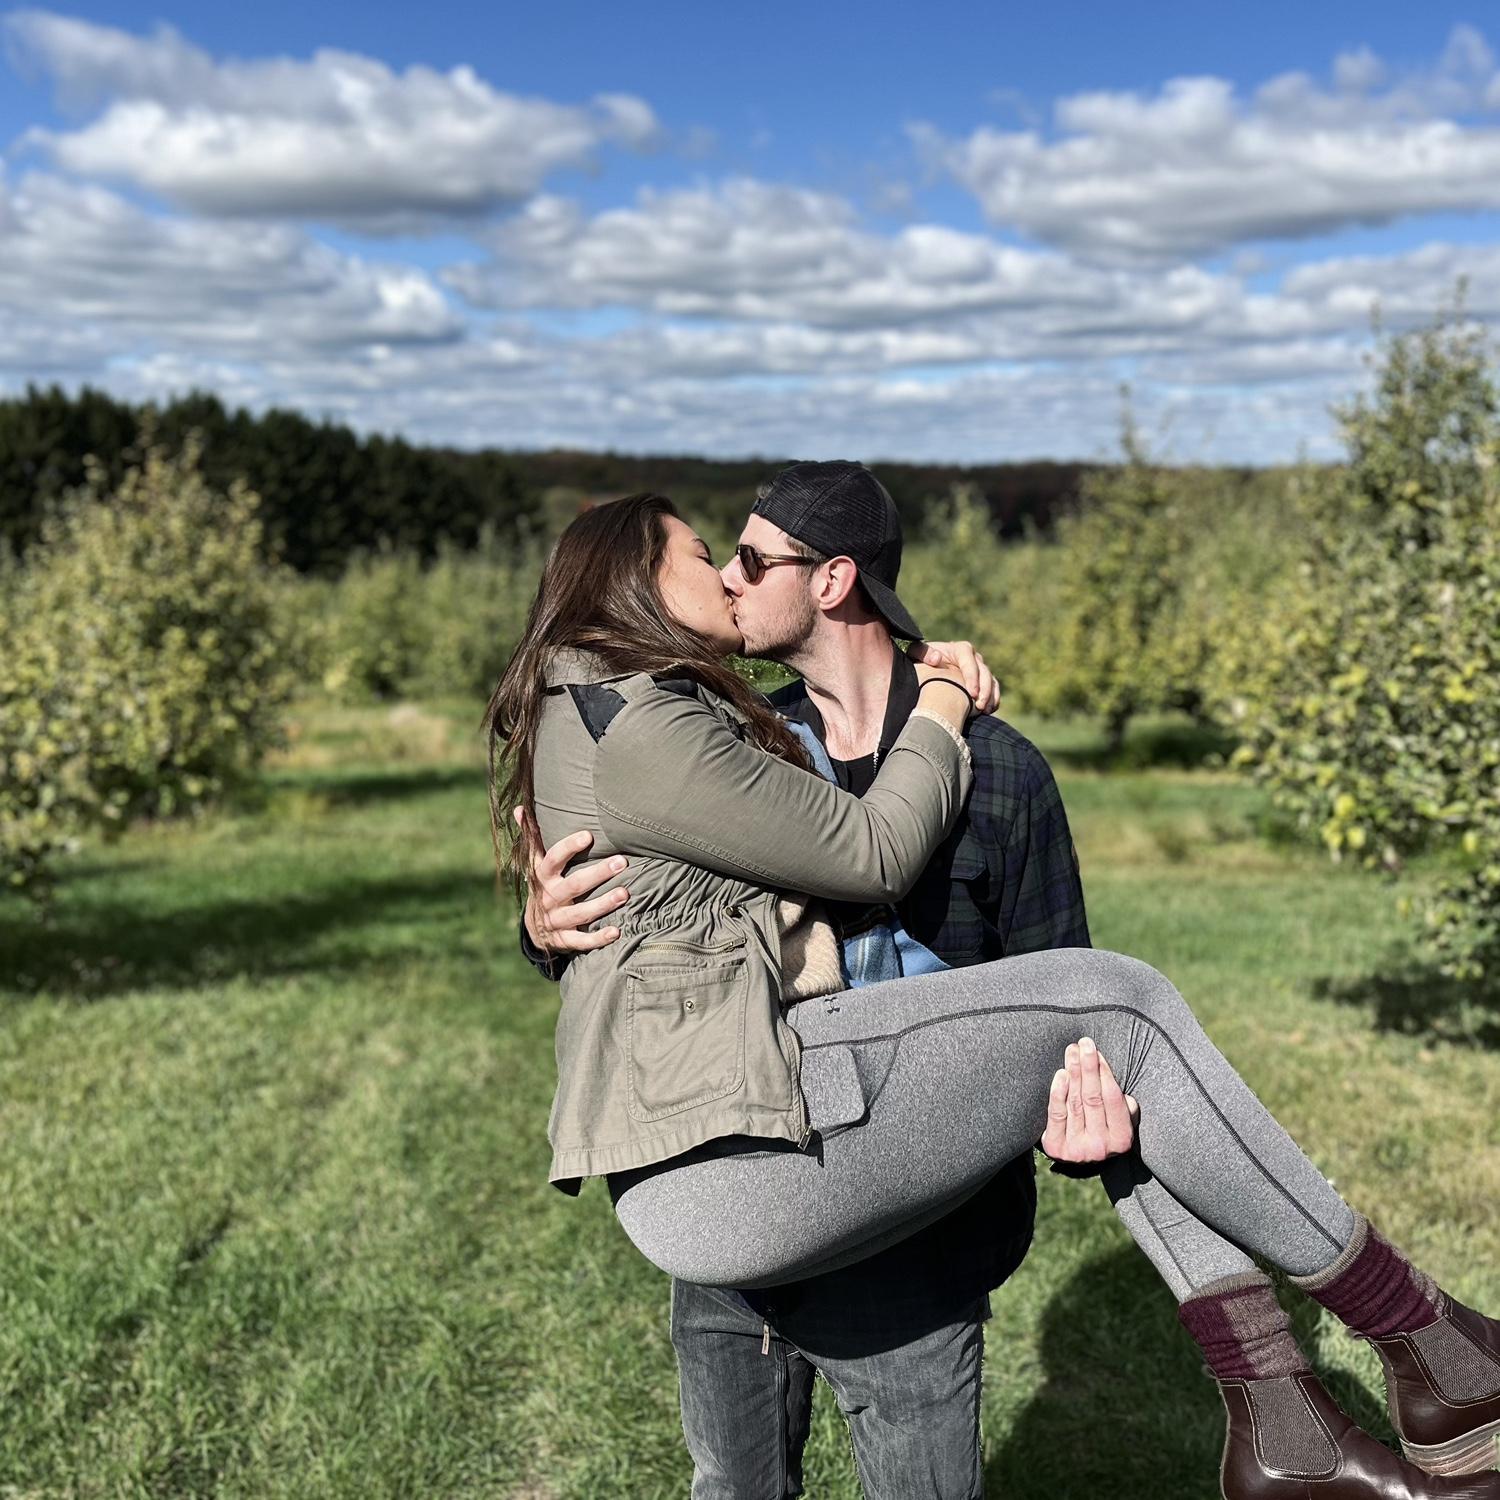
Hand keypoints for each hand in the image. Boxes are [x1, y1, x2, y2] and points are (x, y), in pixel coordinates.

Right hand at [514, 807, 628, 953]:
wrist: (535, 927)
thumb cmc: (544, 885)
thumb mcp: (534, 863)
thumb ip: (531, 837)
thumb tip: (519, 808)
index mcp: (542, 877)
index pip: (552, 859)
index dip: (568, 848)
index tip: (588, 835)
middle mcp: (549, 898)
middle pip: (573, 885)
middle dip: (598, 873)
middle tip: (622, 862)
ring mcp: (556, 920)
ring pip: (579, 914)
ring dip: (603, 904)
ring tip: (625, 894)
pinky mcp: (564, 940)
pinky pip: (581, 941)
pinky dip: (598, 938)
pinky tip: (616, 931)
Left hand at [909, 640, 999, 713]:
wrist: (928, 669)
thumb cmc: (921, 660)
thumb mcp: (917, 653)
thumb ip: (923, 652)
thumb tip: (936, 659)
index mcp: (960, 649)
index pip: (970, 661)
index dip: (973, 677)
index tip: (972, 693)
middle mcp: (973, 658)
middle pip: (984, 672)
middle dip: (984, 689)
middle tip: (980, 706)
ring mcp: (979, 670)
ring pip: (991, 681)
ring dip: (990, 696)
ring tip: (985, 710)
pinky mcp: (982, 682)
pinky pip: (993, 690)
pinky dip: (993, 699)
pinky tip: (989, 711)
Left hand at [1039, 1036, 1138, 1165]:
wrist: (1081, 1156)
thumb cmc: (1104, 1127)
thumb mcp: (1122, 1120)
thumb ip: (1124, 1106)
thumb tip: (1117, 1087)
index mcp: (1122, 1139)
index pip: (1113, 1099)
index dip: (1104, 1073)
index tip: (1097, 1051)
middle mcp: (1100, 1146)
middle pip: (1093, 1098)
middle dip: (1088, 1067)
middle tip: (1084, 1043)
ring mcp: (1077, 1149)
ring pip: (1075, 1103)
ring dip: (1073, 1072)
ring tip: (1072, 1051)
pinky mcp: (1056, 1148)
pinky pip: (1057, 1114)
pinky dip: (1058, 1092)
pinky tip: (1061, 1074)